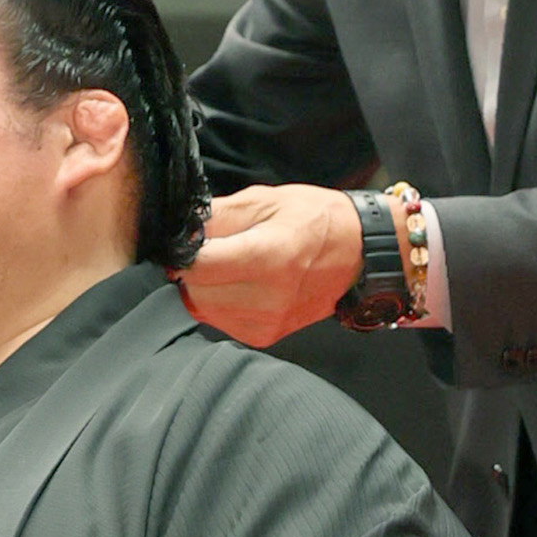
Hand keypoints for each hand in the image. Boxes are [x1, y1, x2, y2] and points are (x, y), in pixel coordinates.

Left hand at [174, 184, 362, 345]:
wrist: (356, 253)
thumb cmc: (314, 220)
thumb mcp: (264, 200)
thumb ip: (215, 216)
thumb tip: (179, 232)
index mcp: (270, 256)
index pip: (197, 266)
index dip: (182, 252)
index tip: (185, 242)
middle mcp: (269, 297)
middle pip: (195, 290)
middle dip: (193, 269)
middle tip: (213, 250)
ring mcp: (267, 322)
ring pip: (202, 308)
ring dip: (204, 286)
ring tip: (232, 265)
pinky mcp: (263, 336)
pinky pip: (218, 320)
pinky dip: (218, 302)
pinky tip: (240, 284)